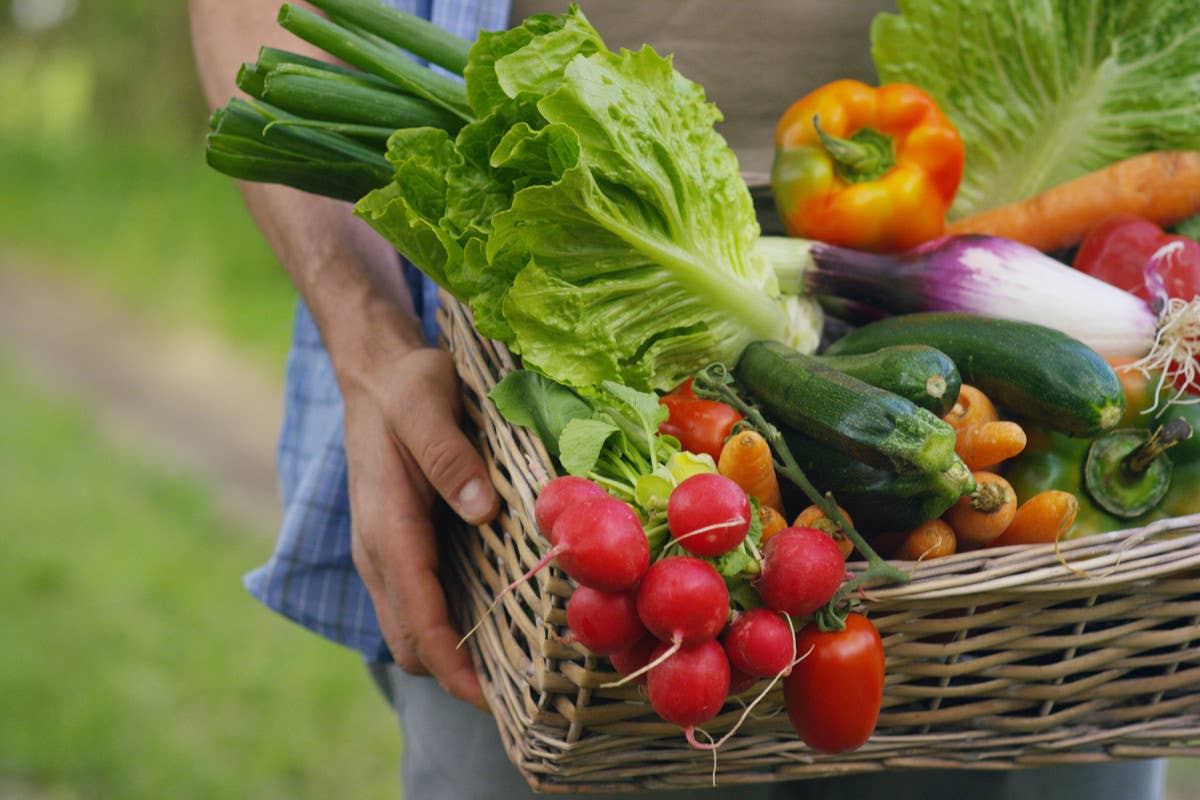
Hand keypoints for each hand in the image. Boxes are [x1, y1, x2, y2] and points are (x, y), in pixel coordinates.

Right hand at [343, 346, 498, 708]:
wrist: (375, 372)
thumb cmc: (406, 386)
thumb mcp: (427, 404)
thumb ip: (448, 455)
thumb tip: (480, 510)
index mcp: (387, 528)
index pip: (417, 620)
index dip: (453, 668)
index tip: (493, 701)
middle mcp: (379, 552)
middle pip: (410, 642)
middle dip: (456, 676)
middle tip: (521, 690)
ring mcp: (384, 552)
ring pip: (411, 628)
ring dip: (452, 656)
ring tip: (515, 668)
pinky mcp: (397, 545)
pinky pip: (418, 603)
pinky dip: (448, 627)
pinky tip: (495, 620)